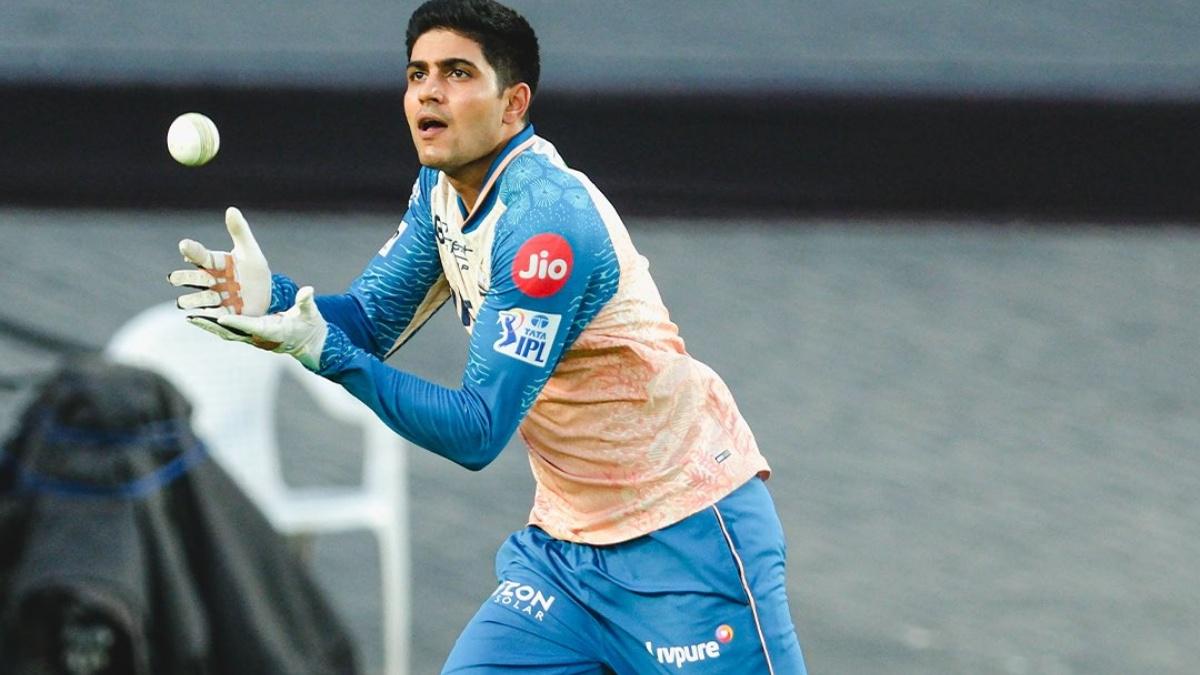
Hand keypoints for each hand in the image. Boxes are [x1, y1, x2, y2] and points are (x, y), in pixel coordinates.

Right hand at [168, 206, 271, 317]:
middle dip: (186, 278)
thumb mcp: (250, 251)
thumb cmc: (255, 271)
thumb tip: (231, 209)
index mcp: (218, 264)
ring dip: (193, 300)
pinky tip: (194, 317)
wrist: (268, 295)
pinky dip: (205, 316)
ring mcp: (218, 298)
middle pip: (197, 278)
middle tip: (173, 278)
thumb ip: (240, 232)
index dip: (194, 251)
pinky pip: (214, 314)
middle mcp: (214, 280)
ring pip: (202, 298)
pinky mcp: (226, 313)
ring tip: (182, 302)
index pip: (203, 256)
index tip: (184, 245)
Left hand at [195, 286, 327, 370]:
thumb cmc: (310, 326)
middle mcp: (259, 337)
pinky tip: (202, 318)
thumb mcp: (310, 313)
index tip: (221, 318)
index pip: (252, 326)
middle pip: (232, 332)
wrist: (309, 342)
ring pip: (227, 333)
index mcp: (273, 331)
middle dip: (212, 326)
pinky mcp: (250, 336)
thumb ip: (306, 302)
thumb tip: (308, 290)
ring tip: (190, 317)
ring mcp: (253, 338)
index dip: (236, 323)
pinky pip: (229, 331)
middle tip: (193, 318)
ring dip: (209, 326)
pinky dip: (214, 326)